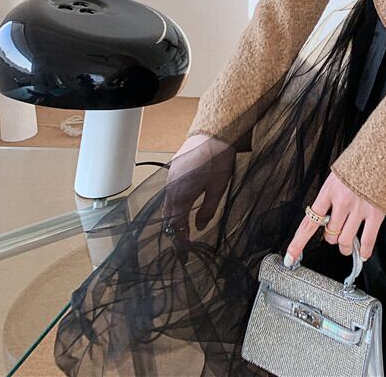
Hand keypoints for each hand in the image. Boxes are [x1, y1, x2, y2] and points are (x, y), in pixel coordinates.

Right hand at [161, 133, 234, 253]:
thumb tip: (198, 227)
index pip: (176, 224)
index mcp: (181, 195)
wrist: (213, 133)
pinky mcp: (173, 169)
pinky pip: (169, 192)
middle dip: (175, 230)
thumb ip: (207, 210)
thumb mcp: (218, 188)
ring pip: (167, 204)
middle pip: (168, 216)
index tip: (184, 252)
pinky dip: (174, 203)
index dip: (180, 240)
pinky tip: (182, 206)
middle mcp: (171, 187)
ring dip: (173, 217)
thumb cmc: (218, 160)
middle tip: (184, 242)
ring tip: (183, 227)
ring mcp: (170, 177)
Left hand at [285, 171, 384, 266]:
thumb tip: (325, 219)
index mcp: (328, 191)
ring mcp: (359, 208)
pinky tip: (363, 253)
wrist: (382, 149)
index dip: (298, 243)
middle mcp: (341, 202)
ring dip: (345, 246)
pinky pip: (367, 240)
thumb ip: (330, 197)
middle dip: (331, 237)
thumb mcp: (336, 176)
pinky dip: (364, 251)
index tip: (290, 257)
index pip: (309, 223)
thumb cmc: (359, 162)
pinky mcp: (375, 213)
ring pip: (345, 241)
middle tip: (337, 232)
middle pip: (329, 235)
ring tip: (348, 243)